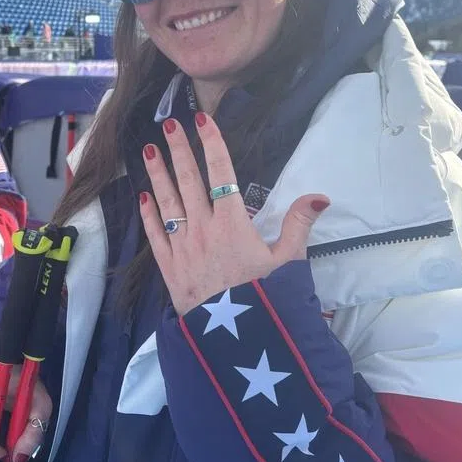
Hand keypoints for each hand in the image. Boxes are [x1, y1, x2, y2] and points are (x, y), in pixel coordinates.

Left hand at [141, 112, 330, 315]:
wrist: (236, 340)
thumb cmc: (266, 300)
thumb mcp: (290, 263)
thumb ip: (299, 225)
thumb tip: (318, 195)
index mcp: (233, 224)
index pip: (221, 174)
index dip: (212, 145)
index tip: (202, 122)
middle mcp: (203, 229)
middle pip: (189, 181)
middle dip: (179, 150)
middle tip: (169, 125)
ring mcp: (183, 247)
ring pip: (167, 202)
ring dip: (157, 174)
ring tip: (149, 150)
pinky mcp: (169, 268)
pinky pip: (156, 235)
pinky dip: (148, 214)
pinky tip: (143, 197)